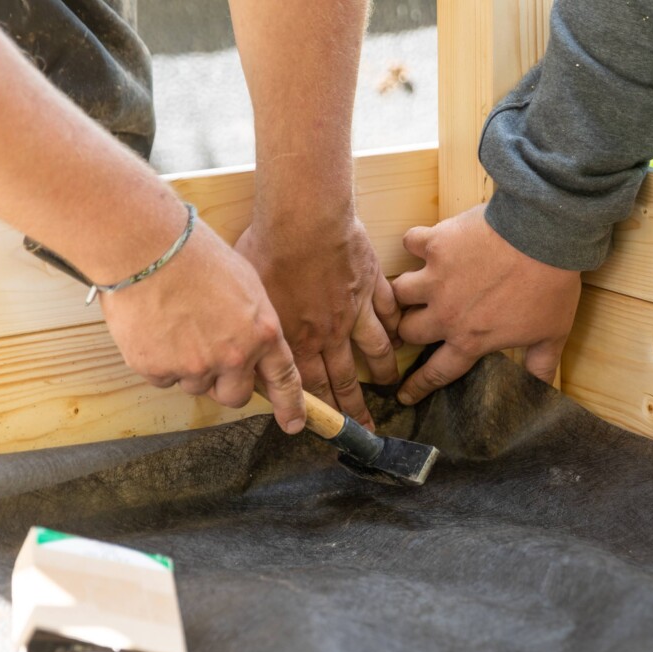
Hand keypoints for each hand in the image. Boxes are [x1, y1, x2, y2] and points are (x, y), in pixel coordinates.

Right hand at [100, 221, 306, 432]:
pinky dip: (159, 360)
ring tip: (176, 326)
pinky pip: (163, 378)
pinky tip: (154, 327)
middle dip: (226, 384)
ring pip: (196, 386)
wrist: (144, 246)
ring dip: (189, 368)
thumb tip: (254, 347)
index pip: (284, 379)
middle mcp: (233, 356)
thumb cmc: (194, 254)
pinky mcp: (157, 368)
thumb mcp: (244, 284)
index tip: (293, 424)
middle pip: (236, 396)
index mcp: (261, 332)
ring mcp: (194, 366)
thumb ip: (253, 323)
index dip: (290, 406)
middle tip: (210, 357)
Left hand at [236, 207, 398, 429]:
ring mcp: (355, 310)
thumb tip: (253, 354)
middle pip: (346, 378)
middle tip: (367, 430)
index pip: (312, 387)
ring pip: (375, 350)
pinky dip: (398, 327)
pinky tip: (401, 336)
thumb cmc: (269, 251)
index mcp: (298, 339)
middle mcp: (330, 333)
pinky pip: (390, 312)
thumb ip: (258, 330)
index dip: (323, 413)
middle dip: (356, 408)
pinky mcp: (372, 284)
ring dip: (384, 370)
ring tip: (390, 385)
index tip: (332, 430)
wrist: (304, 220)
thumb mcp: (251, 298)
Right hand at [390, 204, 581, 404]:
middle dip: (408, 330)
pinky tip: (423, 244)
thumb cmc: (550, 286)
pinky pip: (410, 243)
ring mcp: (437, 277)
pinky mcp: (436, 243)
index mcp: (470, 339)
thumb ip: (541, 364)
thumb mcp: (552, 333)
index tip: (403, 395)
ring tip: (410, 288)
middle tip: (410, 325)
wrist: (544, 235)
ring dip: (404, 291)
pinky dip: (415, 243)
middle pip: (408, 331)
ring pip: (398, 292)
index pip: (437, 372)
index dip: (418, 386)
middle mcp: (446, 313)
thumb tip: (542, 389)